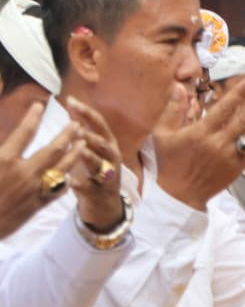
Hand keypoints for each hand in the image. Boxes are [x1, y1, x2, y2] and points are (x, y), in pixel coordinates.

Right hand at [0, 102, 81, 237]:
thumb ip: (0, 149)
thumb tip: (4, 139)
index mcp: (4, 160)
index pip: (23, 133)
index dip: (32, 117)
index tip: (40, 105)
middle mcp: (23, 173)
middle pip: (53, 149)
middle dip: (68, 134)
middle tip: (77, 123)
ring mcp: (34, 189)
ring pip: (63, 168)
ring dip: (75, 153)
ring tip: (83, 142)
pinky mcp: (38, 205)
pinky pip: (59, 189)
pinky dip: (67, 179)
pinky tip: (71, 173)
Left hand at [63, 97, 126, 229]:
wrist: (105, 205)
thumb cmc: (93, 172)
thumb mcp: (90, 149)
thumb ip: (81, 129)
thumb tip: (71, 106)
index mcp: (107, 144)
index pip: (99, 124)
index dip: (86, 112)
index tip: (70, 101)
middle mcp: (111, 158)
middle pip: (104, 143)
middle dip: (92, 135)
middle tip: (78, 128)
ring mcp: (108, 176)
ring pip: (102, 165)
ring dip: (91, 157)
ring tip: (80, 151)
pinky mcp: (100, 193)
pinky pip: (91, 188)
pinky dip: (82, 184)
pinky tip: (71, 181)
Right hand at [154, 78, 244, 209]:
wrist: (180, 195)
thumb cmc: (170, 162)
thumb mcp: (163, 134)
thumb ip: (172, 109)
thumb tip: (178, 86)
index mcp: (200, 133)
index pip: (223, 109)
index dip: (238, 94)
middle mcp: (218, 143)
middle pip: (243, 119)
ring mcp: (230, 156)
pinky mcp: (238, 168)